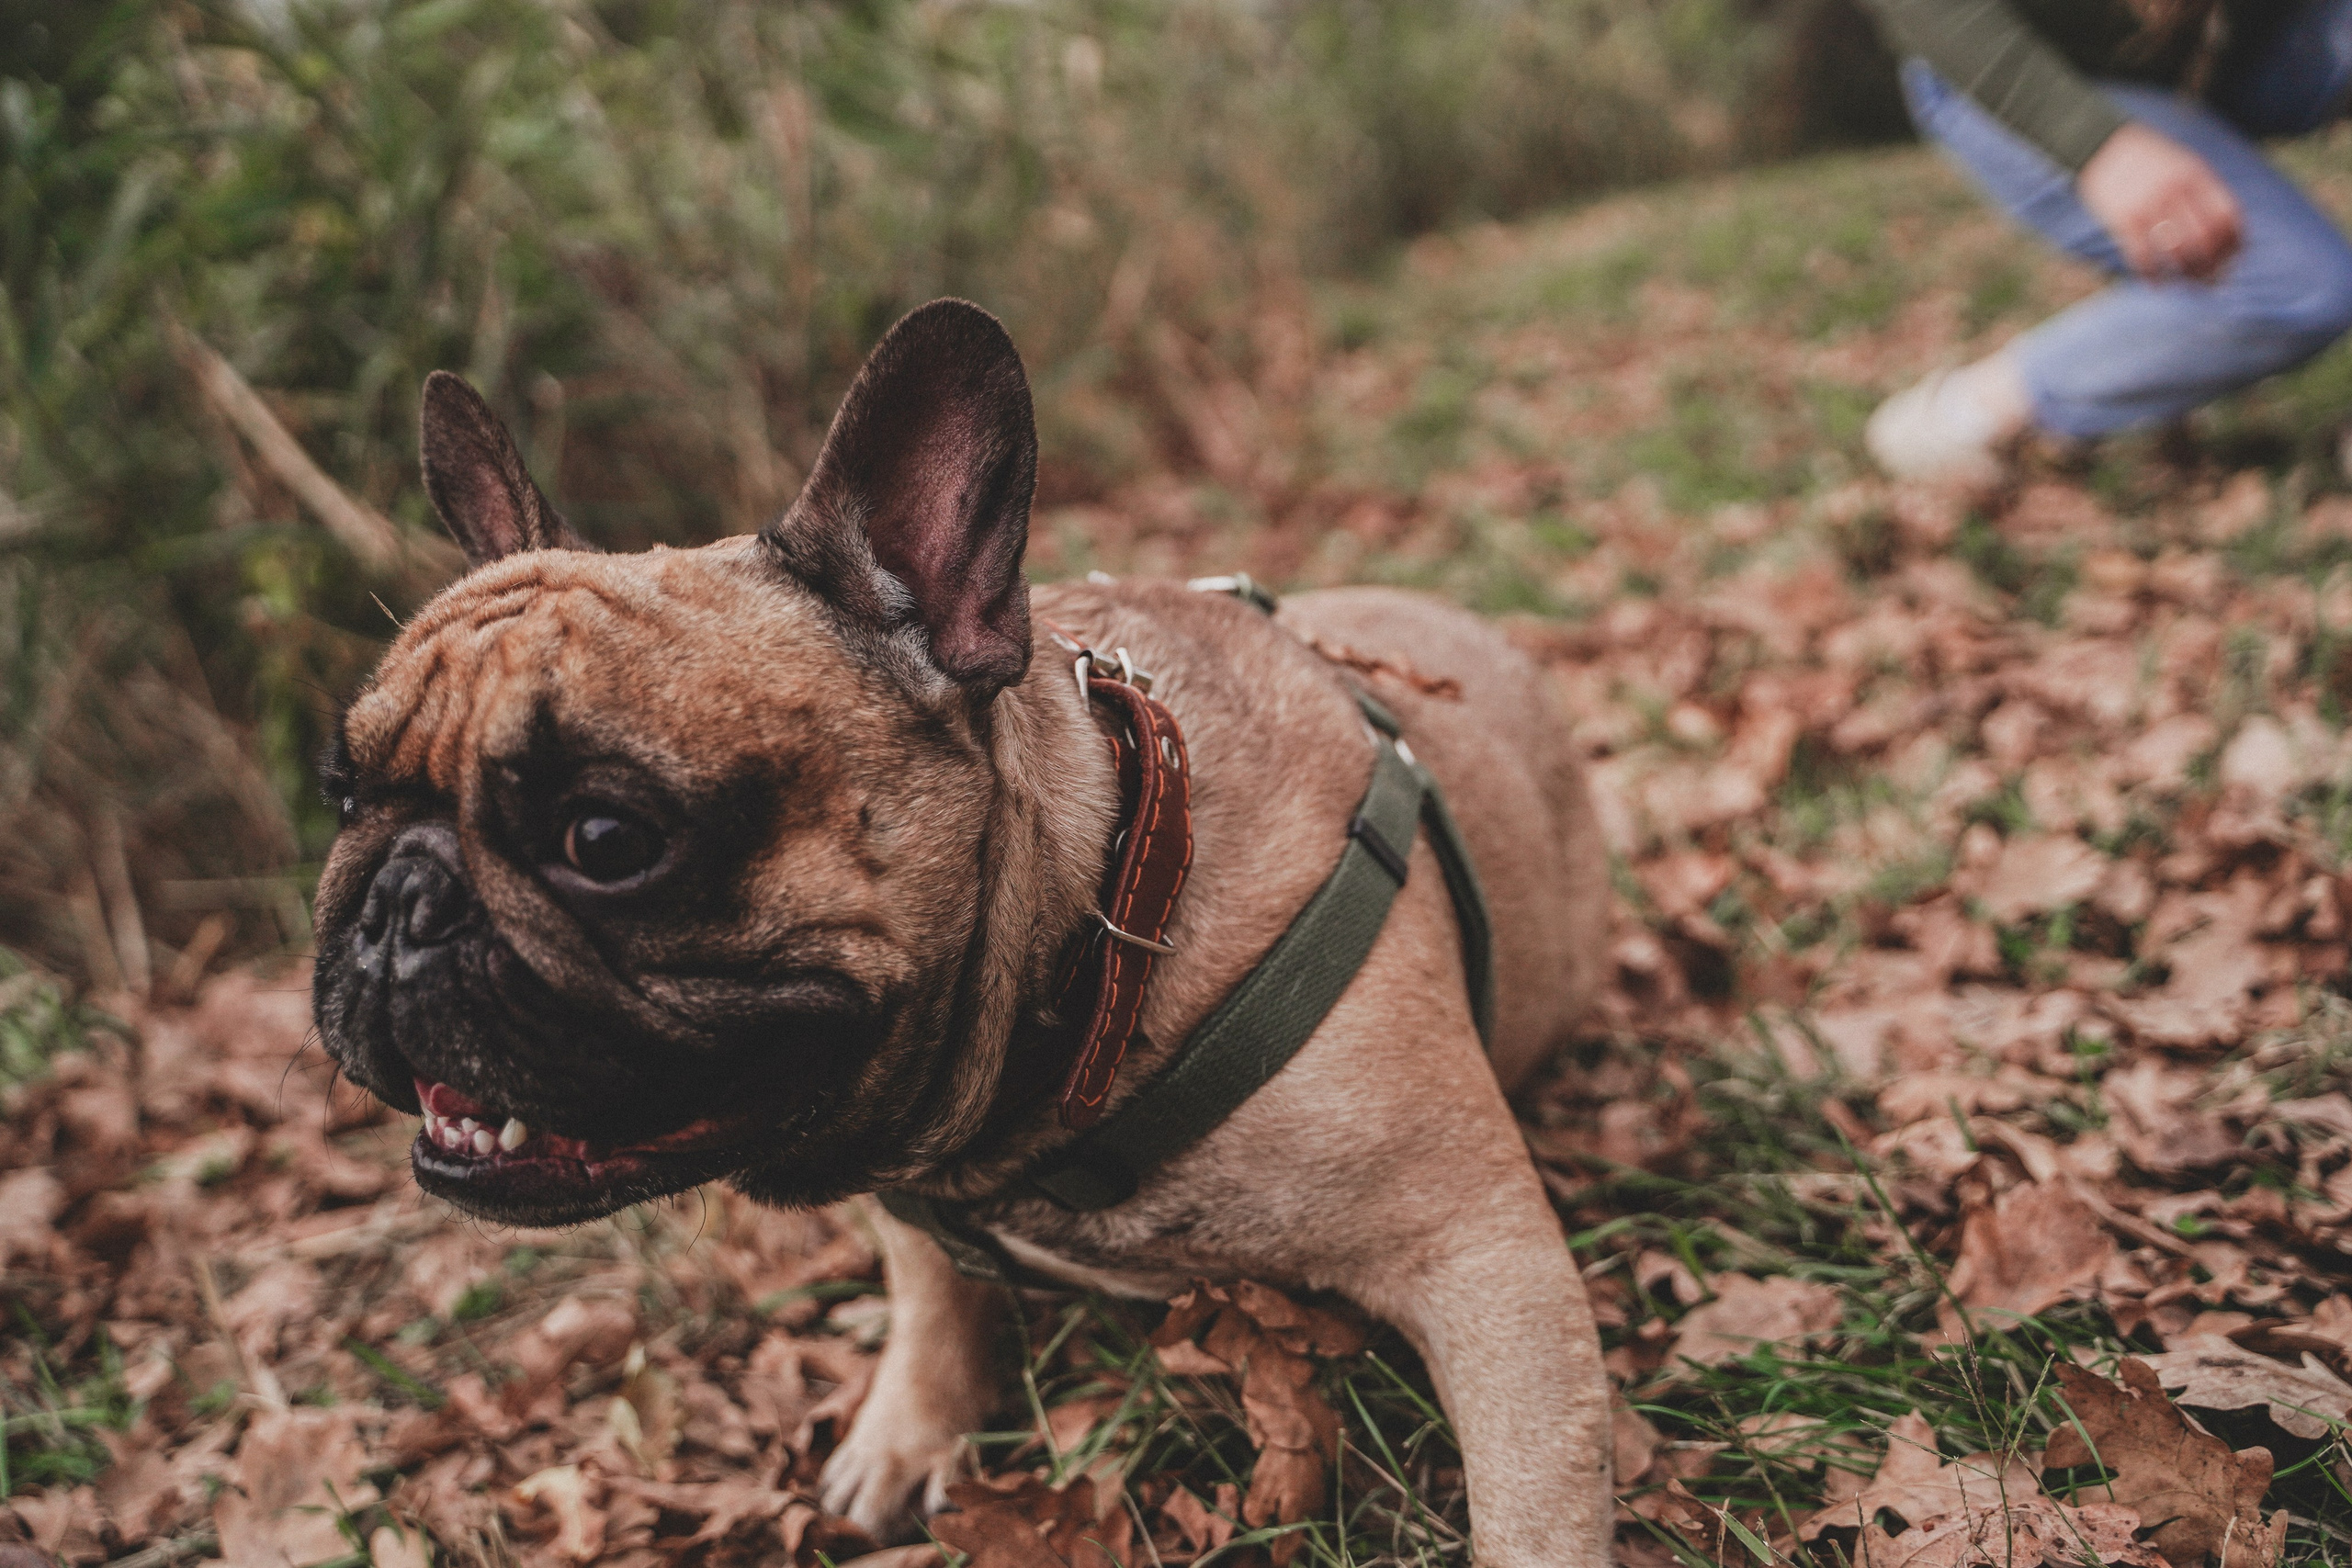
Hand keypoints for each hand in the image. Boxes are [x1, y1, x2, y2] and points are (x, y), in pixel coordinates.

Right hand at [2077, 122, 2242, 281]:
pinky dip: (2151, 276)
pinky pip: (2143, 256)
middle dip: (2212, 265)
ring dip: (2184, 273)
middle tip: (2210, 279)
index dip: (2235, 243)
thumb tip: (2225, 231)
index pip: (2228, 216)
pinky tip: (2155, 283)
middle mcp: (2176, 190)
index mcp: (2196, 176)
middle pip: (2206, 239)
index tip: (2233, 259)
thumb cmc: (2148, 161)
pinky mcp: (2123, 219)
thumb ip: (2204, 192)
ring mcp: (2149, 205)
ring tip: (2184, 282)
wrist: (2101, 146)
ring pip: (2177, 251)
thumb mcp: (2184, 165)